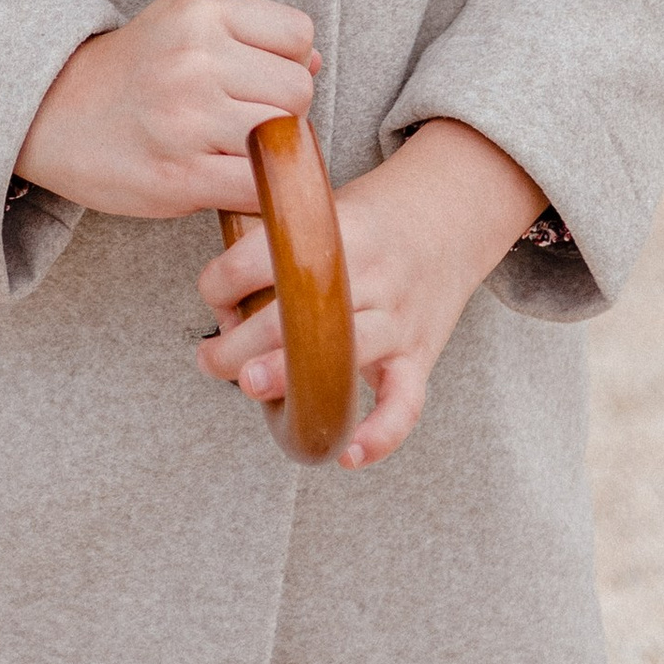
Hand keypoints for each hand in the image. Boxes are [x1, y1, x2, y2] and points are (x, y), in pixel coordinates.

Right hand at [16, 0, 319, 220]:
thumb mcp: (178, 22)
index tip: (265, 78)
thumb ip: (244, 33)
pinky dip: (255, 190)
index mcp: (198, 15)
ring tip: (239, 149)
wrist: (50, 113)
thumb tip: (313, 61)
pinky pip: (256, 187)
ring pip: (283, 137)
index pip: (296, 33)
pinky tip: (230, 180)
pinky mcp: (181, 176)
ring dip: (272, 151)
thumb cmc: (127, 70)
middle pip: (297, 90)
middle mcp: (195, 61)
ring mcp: (188, 120)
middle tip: (250, 120)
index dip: (291, 60)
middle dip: (285, 110)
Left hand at [197, 117, 544, 467]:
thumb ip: (281, 243)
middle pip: (299, 313)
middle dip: (243, 342)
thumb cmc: (373, 218)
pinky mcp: (421, 354)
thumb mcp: (328, 208)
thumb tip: (221, 298)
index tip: (211, 293)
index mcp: (341, 230)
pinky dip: (380, 434)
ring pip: (344, 354)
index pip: (267, 253)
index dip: (226, 278)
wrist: (453, 210)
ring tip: (250, 386)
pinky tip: (346, 454)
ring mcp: (400, 318)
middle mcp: (373, 274)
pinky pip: (406, 402)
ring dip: (292, 376)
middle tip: (210, 359)